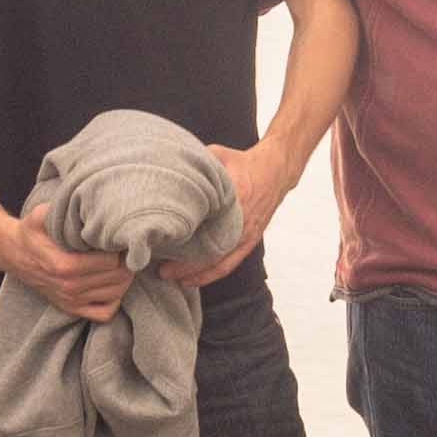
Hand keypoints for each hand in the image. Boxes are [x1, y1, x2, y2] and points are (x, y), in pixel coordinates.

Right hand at [0, 201, 136, 321]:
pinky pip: (105, 313)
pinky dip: (114, 300)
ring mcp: (72, 300)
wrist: (13, 253)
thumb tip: (87, 203)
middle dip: (126, 262)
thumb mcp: (41, 215)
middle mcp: (70, 287)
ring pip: (116, 294)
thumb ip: (62, 209)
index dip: (119, 248)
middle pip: (118, 278)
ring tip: (119, 262)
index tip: (117, 238)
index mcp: (65, 265)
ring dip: (123, 278)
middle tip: (123, 249)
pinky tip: (109, 283)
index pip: (112, 261)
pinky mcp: (72, 308)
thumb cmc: (31, 233)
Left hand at [158, 140, 289, 288]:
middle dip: (185, 265)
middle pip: (211, 252)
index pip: (207, 226)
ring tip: (174, 279)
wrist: (275, 171)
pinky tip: (193, 280)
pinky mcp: (250, 241)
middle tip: (160, 270)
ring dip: (197, 275)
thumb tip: (170, 165)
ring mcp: (247, 234)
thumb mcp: (219, 156)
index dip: (185, 240)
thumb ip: (198, 163)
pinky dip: (211, 275)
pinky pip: (230, 264)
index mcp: (233, 200)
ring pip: (221, 263)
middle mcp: (241, 221)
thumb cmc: (244, 163)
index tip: (163, 245)